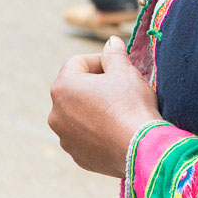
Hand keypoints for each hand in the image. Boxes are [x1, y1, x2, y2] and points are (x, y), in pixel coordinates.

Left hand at [48, 36, 160, 176]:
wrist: (140, 148)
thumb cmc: (131, 105)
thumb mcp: (125, 71)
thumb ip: (114, 54)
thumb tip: (111, 42)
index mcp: (63, 88)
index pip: (77, 62)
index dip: (100, 60)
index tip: (119, 67)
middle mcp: (56, 114)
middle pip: (75, 89)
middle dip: (96, 84)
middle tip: (121, 87)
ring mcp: (64, 138)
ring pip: (78, 113)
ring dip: (94, 107)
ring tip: (120, 110)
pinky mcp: (77, 156)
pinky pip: (85, 136)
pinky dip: (97, 130)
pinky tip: (117, 129)